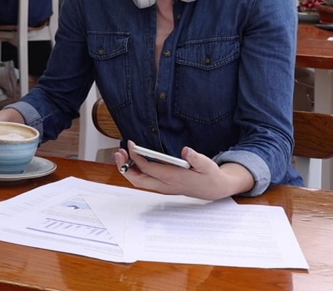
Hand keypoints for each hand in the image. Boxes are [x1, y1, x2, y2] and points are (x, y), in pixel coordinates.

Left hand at [113, 145, 236, 200]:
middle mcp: (165, 185)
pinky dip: (134, 171)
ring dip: (127, 169)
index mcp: (173, 178)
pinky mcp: (163, 186)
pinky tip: (132, 161)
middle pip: (137, 179)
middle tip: (118, 153)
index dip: (136, 157)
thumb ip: (196, 158)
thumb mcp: (207, 164)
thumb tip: (186, 151)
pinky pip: (144, 181)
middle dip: (124, 167)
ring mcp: (163, 187)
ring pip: (139, 182)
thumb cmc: (209, 175)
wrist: (214, 189)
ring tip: (121, 155)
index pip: (148, 168)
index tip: (131, 144)